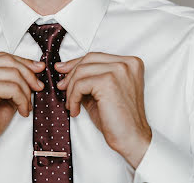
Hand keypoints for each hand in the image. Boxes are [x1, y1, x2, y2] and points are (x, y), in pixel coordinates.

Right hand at [0, 52, 45, 177]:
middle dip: (29, 74)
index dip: (24, 62)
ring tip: (26, 105)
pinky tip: (22, 111)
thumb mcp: (1, 94)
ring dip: (26, 91)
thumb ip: (13, 79)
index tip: (38, 69)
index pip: (3, 56)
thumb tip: (36, 67)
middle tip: (38, 87)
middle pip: (9, 61)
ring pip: (13, 74)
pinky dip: (22, 99)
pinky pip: (12, 88)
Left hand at [55, 52, 151, 168]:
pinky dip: (73, 98)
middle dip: (71, 73)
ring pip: (82, 71)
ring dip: (71, 89)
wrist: (131, 138)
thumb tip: (64, 69)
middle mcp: (127, 63)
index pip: (97, 56)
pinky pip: (80, 85)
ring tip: (72, 104)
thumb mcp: (103, 91)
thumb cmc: (119, 118)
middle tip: (62, 87)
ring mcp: (119, 70)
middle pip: (88, 59)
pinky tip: (76, 110)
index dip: (77, 63)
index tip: (63, 71)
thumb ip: (90, 78)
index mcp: (130, 62)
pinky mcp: (108, 81)